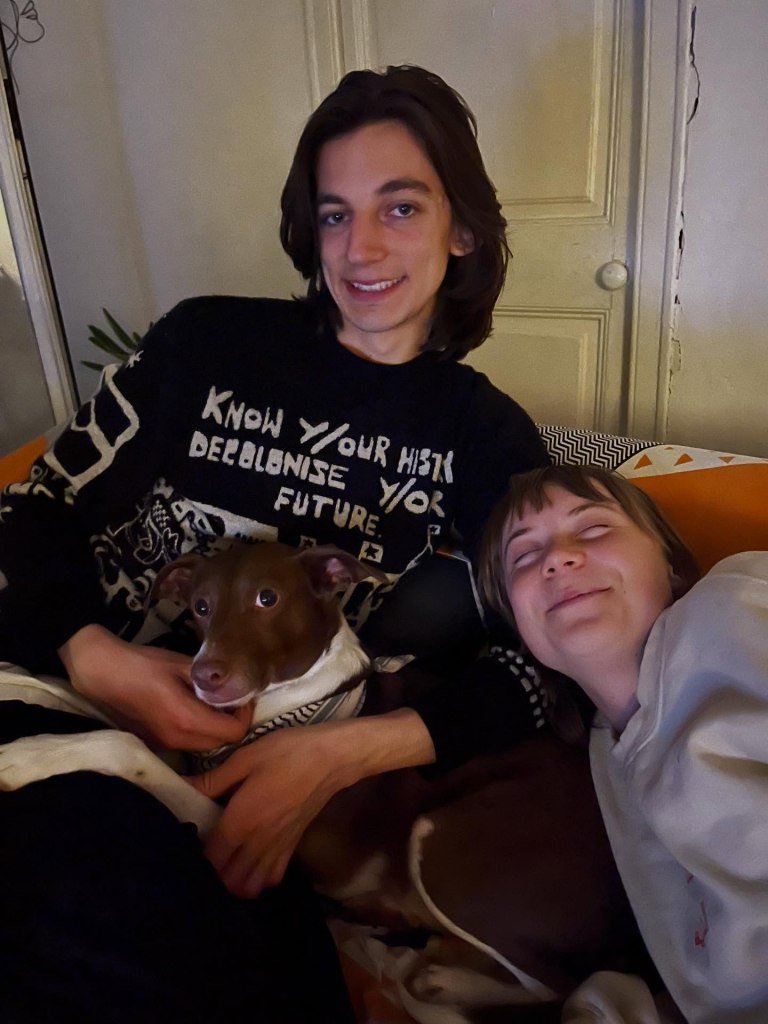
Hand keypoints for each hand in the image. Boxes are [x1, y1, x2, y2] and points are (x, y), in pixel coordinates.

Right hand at [58, 624, 250, 750]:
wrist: (101, 672)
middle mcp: (177, 739)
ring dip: (214, 729)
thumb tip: (232, 687)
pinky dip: (196, 731)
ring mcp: (163, 745)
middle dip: (231, 723)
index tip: (241, 697)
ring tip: (209, 703)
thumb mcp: (182, 665)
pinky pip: (186, 743)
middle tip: (229, 699)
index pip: (234, 733)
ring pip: (204, 746)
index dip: (245, 715)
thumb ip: (209, 681)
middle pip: (221, 743)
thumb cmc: (143, 664)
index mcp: (187, 719)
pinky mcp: (153, 744)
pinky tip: (189, 709)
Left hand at [188, 708, 436, 897]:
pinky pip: (272, 878)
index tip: (189, 839)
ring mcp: (278, 848)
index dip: (196, 856)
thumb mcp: (245, 758)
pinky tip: (252, 861)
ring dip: (235, 882)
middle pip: (228, 881)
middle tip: (205, 852)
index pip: (211, 859)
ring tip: (226, 862)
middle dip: (213, 875)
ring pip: (250, 887)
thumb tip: (180, 787)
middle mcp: (258, 843)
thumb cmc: (287, 752)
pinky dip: (259, 879)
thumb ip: (212, 780)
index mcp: (241, 822)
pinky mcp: (293, 847)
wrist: (332, 758)